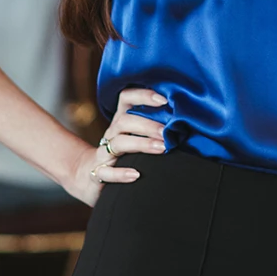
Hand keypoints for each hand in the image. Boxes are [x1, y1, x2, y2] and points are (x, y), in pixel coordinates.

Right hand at [61, 87, 167, 205]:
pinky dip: (121, 174)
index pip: (127, 99)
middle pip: (124, 121)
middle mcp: (111, 134)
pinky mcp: (98, 174)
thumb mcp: (136, 138)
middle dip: (148, 125)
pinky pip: (106, 173)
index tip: (164, 99)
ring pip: (118, 143)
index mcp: (121, 122)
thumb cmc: (123, 157)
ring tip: (162, 148)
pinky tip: (136, 175)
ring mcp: (103, 154)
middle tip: (168, 132)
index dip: (143, 95)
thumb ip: (156, 129)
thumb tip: (188, 122)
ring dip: (141, 144)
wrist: (88, 179)